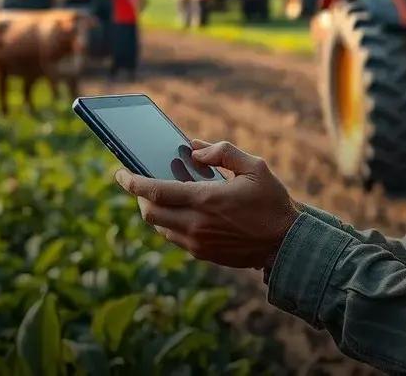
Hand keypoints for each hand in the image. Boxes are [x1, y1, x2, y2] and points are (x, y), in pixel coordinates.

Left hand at [114, 140, 300, 268]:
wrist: (285, 244)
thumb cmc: (272, 202)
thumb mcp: (255, 166)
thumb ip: (223, 152)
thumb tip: (194, 150)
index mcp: (205, 199)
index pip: (154, 191)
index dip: (131, 182)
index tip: (120, 172)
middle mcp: (195, 224)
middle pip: (149, 211)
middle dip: (138, 196)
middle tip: (139, 182)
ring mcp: (197, 242)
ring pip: (159, 227)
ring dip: (154, 210)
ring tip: (161, 195)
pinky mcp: (202, 254)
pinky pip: (174, 237)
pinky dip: (169, 222)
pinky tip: (180, 210)